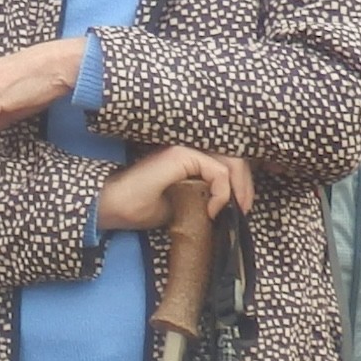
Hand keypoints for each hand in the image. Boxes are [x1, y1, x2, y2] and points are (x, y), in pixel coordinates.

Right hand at [98, 144, 255, 232]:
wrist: (114, 207)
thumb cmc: (140, 208)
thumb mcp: (183, 204)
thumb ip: (204, 198)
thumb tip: (228, 207)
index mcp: (189, 158)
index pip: (226, 162)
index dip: (241, 183)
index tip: (241, 210)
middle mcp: (190, 148)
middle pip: (235, 158)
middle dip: (246, 186)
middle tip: (244, 211)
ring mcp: (186, 148)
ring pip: (232, 162)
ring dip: (240, 188)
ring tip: (236, 211)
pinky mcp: (182, 155)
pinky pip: (218, 171)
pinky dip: (223, 192)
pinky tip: (213, 210)